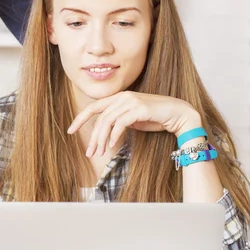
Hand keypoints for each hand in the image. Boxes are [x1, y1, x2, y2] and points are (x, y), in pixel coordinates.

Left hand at [67, 91, 201, 156]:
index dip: (80, 119)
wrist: (180, 115)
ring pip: (107, 121)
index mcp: (118, 98)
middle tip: (89, 152)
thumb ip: (118, 121)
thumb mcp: (133, 119)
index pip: (93, 107)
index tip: (70, 130)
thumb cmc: (156, 118)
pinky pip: (120, 123)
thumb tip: (104, 132)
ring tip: (99, 153)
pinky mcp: (139, 108)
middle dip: (92, 136)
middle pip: (99, 117)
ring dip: (101, 139)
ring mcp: (130, 101)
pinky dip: (114, 135)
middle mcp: (122, 97)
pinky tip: (111, 145)